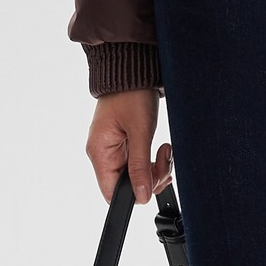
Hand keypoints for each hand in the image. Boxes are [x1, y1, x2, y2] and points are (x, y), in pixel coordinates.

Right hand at [87, 88, 173, 203]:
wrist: (134, 69)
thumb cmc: (131, 94)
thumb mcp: (140, 131)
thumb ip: (140, 167)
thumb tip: (141, 196)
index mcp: (99, 152)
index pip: (110, 191)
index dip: (134, 193)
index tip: (153, 180)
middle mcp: (103, 154)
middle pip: (126, 185)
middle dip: (150, 178)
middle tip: (164, 160)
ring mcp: (114, 150)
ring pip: (136, 176)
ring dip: (155, 169)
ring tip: (165, 150)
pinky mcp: (125, 145)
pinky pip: (138, 164)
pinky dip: (153, 161)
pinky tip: (161, 149)